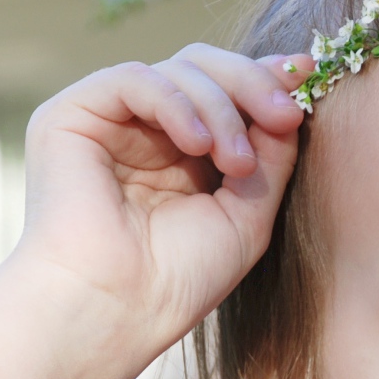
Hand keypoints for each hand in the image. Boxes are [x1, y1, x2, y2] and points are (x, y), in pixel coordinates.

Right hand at [15, 43, 312, 356]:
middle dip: (252, 84)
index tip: (308, 76)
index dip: (266, 78)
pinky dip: (176, 103)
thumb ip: (272, 155)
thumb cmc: (179, 279)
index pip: (226, 91)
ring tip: (238, 163)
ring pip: (177, 70)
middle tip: (286, 114)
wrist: (116, 311)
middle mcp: (145, 130)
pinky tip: (198, 145)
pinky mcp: (70, 116)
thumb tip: (292, 97)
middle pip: (204, 68)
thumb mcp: (248, 213)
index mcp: (182, 152)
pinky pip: (133, 79)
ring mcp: (108, 121)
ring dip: (222, 108)